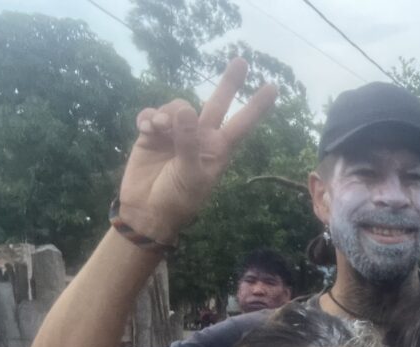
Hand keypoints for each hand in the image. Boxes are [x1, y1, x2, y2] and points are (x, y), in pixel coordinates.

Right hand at [117, 58, 277, 242]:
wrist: (147, 211)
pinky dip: (148, 117)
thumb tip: (185, 110)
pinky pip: (152, 113)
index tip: (273, 88)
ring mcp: (176, 134)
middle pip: (217, 104)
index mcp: (217, 150)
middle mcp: (200, 138)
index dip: (256, 106)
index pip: (241, 124)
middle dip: (228, 83)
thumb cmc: (177, 200)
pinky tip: (146, 130)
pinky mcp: (152, 134)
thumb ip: (189, 143)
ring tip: (159, 130)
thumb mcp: (190, 176)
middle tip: (242, 61)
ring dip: (167, 113)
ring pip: (178, 107)